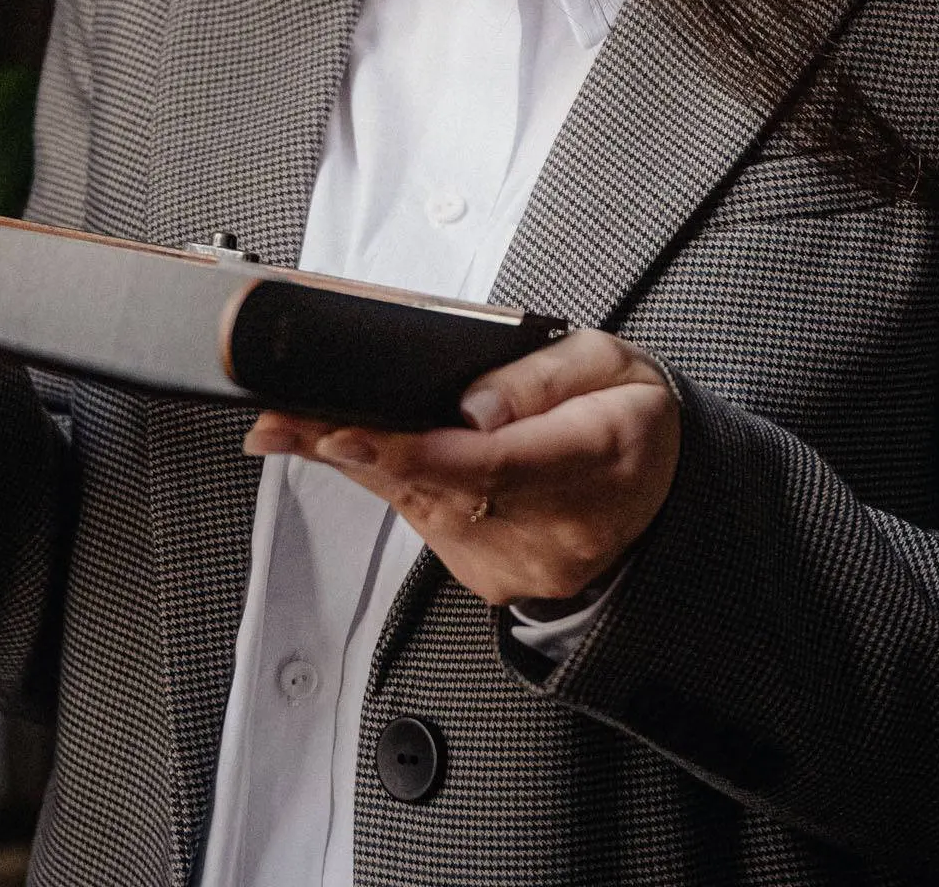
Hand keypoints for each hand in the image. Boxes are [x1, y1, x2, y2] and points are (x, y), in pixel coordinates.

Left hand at [244, 329, 679, 606]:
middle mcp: (555, 526)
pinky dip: (384, 482)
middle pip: (436, 489)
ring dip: (352, 464)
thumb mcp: (610, 364)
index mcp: (595, 458)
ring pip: (419, 508)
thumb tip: (475, 404)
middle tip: (279, 423)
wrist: (659, 491)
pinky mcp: (491, 575)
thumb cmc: (629, 415)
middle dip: (351, 450)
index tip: (348, 433)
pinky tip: (347, 450)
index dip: (413, 451)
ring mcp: (520, 561)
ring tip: (288, 426)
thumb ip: (544, 376)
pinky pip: (425, 524)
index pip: (492, 464)